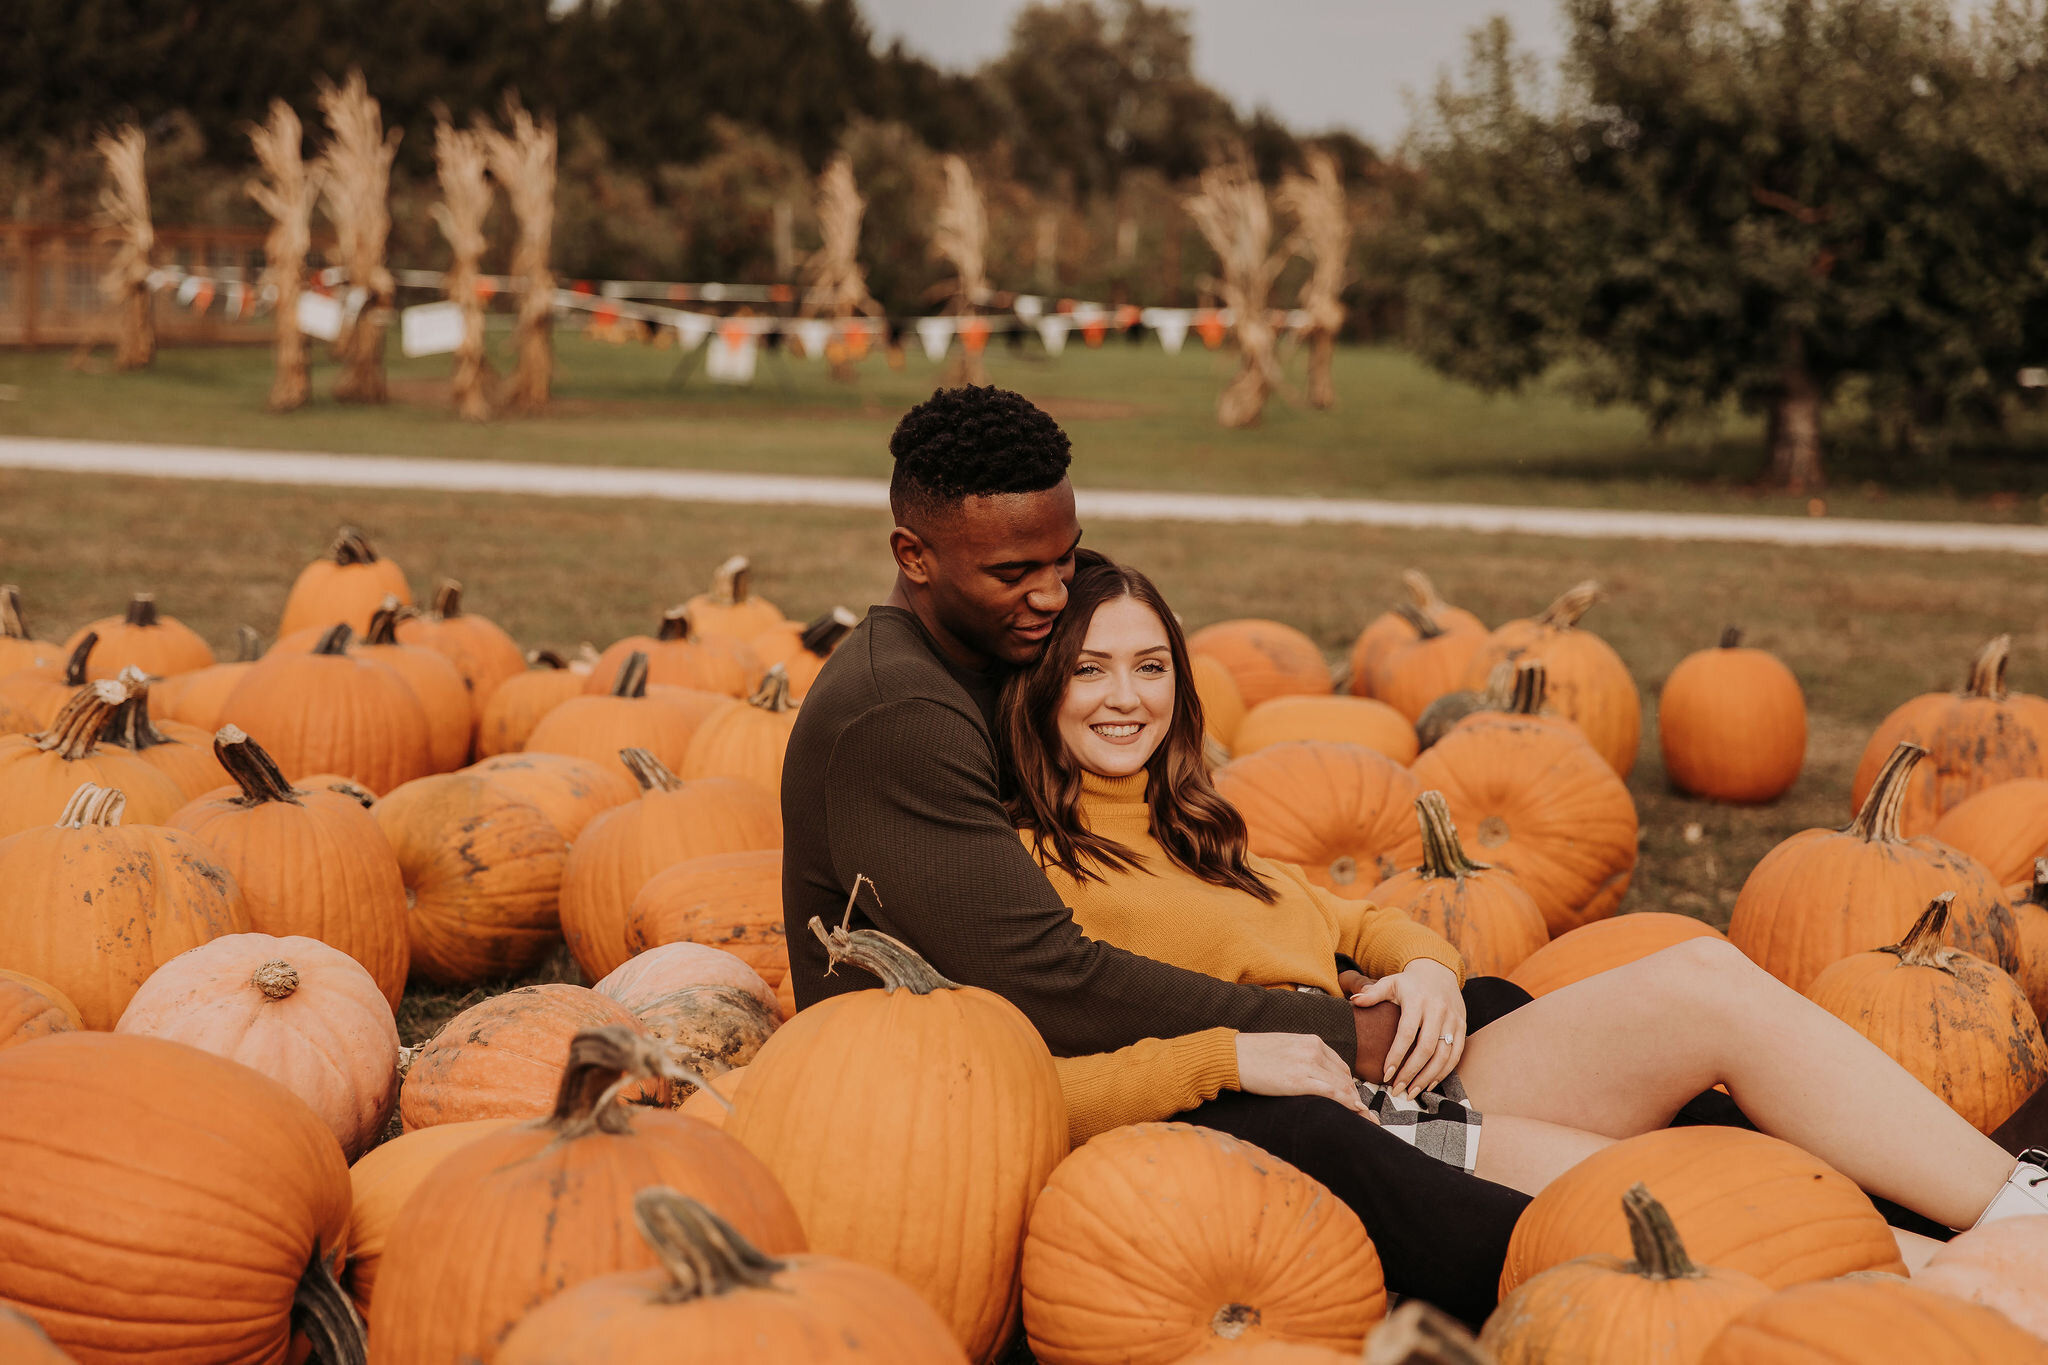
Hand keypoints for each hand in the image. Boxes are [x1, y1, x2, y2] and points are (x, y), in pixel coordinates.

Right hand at [1235, 1033, 1374, 1119]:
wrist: (1232, 1055)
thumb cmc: (1253, 1054)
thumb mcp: (1285, 1047)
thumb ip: (1304, 1057)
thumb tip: (1315, 1075)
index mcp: (1311, 1041)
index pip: (1340, 1066)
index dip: (1350, 1086)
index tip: (1354, 1100)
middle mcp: (1313, 1050)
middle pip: (1344, 1077)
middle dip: (1356, 1097)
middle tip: (1365, 1115)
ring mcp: (1307, 1064)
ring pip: (1342, 1085)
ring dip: (1356, 1103)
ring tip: (1365, 1119)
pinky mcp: (1299, 1080)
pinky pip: (1332, 1092)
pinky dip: (1347, 1103)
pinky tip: (1355, 1111)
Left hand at [1349, 959, 1465, 1098]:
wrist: (1439, 971)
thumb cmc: (1409, 982)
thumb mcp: (1390, 983)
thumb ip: (1373, 993)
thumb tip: (1354, 1001)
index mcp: (1417, 1001)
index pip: (1407, 1033)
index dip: (1397, 1055)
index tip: (1385, 1074)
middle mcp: (1438, 1011)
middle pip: (1426, 1048)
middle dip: (1411, 1072)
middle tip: (1396, 1089)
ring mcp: (1453, 1020)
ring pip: (1443, 1056)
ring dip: (1428, 1077)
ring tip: (1411, 1092)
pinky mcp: (1462, 1027)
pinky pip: (1456, 1055)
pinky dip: (1444, 1072)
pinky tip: (1429, 1084)